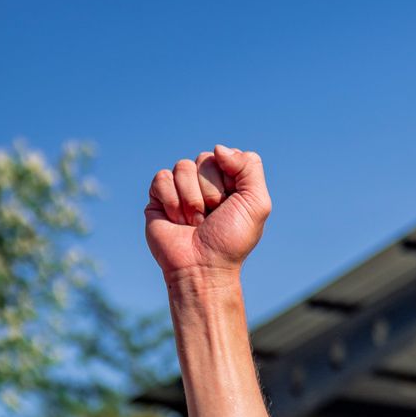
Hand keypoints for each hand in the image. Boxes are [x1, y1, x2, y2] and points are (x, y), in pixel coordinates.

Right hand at [144, 145, 272, 283]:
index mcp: (229, 182)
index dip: (229, 179)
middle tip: (212, 216)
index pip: (226, 155)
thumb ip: (250, 168)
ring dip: (192, 200)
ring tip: (194, 223)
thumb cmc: (231, 241)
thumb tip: (218, 149)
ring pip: (183, 166)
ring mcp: (181, 188)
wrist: (203, 268)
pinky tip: (177, 221)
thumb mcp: (256, 204)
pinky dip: (172, 201)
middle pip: (204, 158)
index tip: (231, 203)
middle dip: (211, 191)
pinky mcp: (159, 196)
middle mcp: (205, 182)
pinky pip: (162, 177)